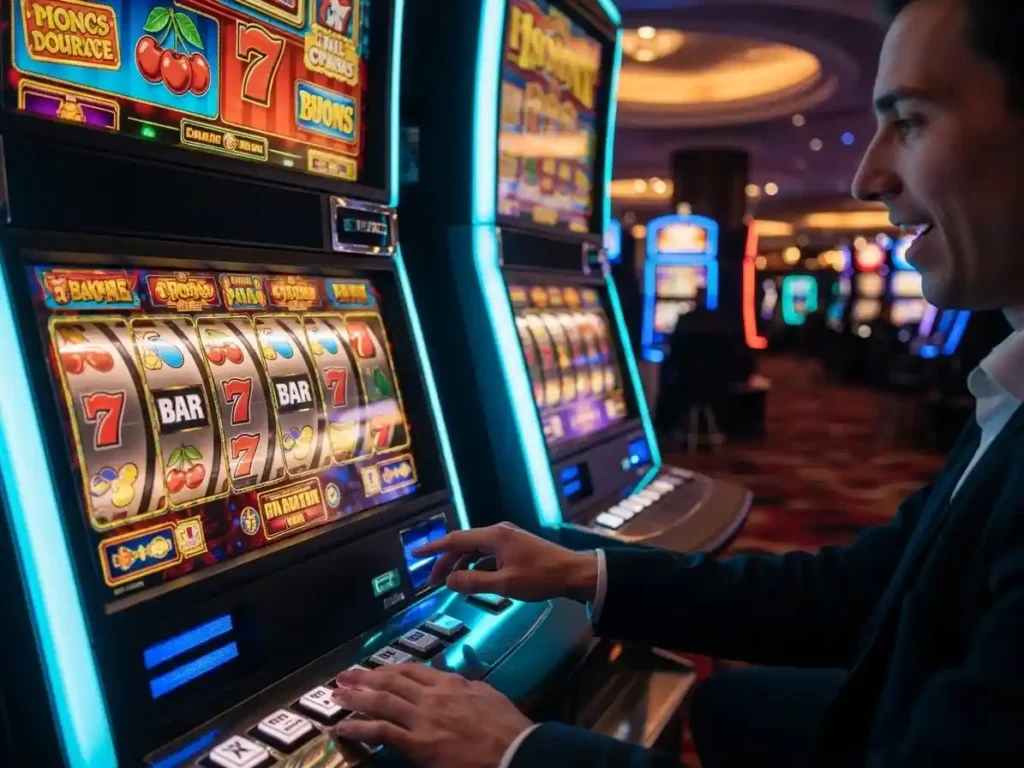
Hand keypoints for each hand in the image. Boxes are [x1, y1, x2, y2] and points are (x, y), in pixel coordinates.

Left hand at [331, 664, 531, 767]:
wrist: (514, 750)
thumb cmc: (506, 725)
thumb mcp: (487, 694)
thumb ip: (465, 684)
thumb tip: (452, 678)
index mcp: (449, 682)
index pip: (411, 670)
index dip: (388, 669)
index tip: (373, 670)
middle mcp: (432, 696)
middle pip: (390, 682)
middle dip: (364, 678)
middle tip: (343, 677)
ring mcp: (423, 719)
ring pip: (381, 702)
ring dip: (355, 698)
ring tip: (336, 695)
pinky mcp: (418, 744)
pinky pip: (382, 732)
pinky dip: (359, 728)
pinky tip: (342, 727)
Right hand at [414, 522, 598, 602]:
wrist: (574, 573)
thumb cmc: (541, 578)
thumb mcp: (505, 584)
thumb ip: (474, 583)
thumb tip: (449, 582)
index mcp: (494, 536)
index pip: (455, 540)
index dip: (434, 548)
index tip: (415, 554)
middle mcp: (498, 532)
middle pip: (463, 545)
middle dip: (446, 562)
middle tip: (431, 582)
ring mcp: (508, 539)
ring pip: (475, 551)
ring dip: (461, 566)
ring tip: (450, 585)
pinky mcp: (515, 547)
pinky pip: (488, 555)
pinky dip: (477, 566)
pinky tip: (474, 581)